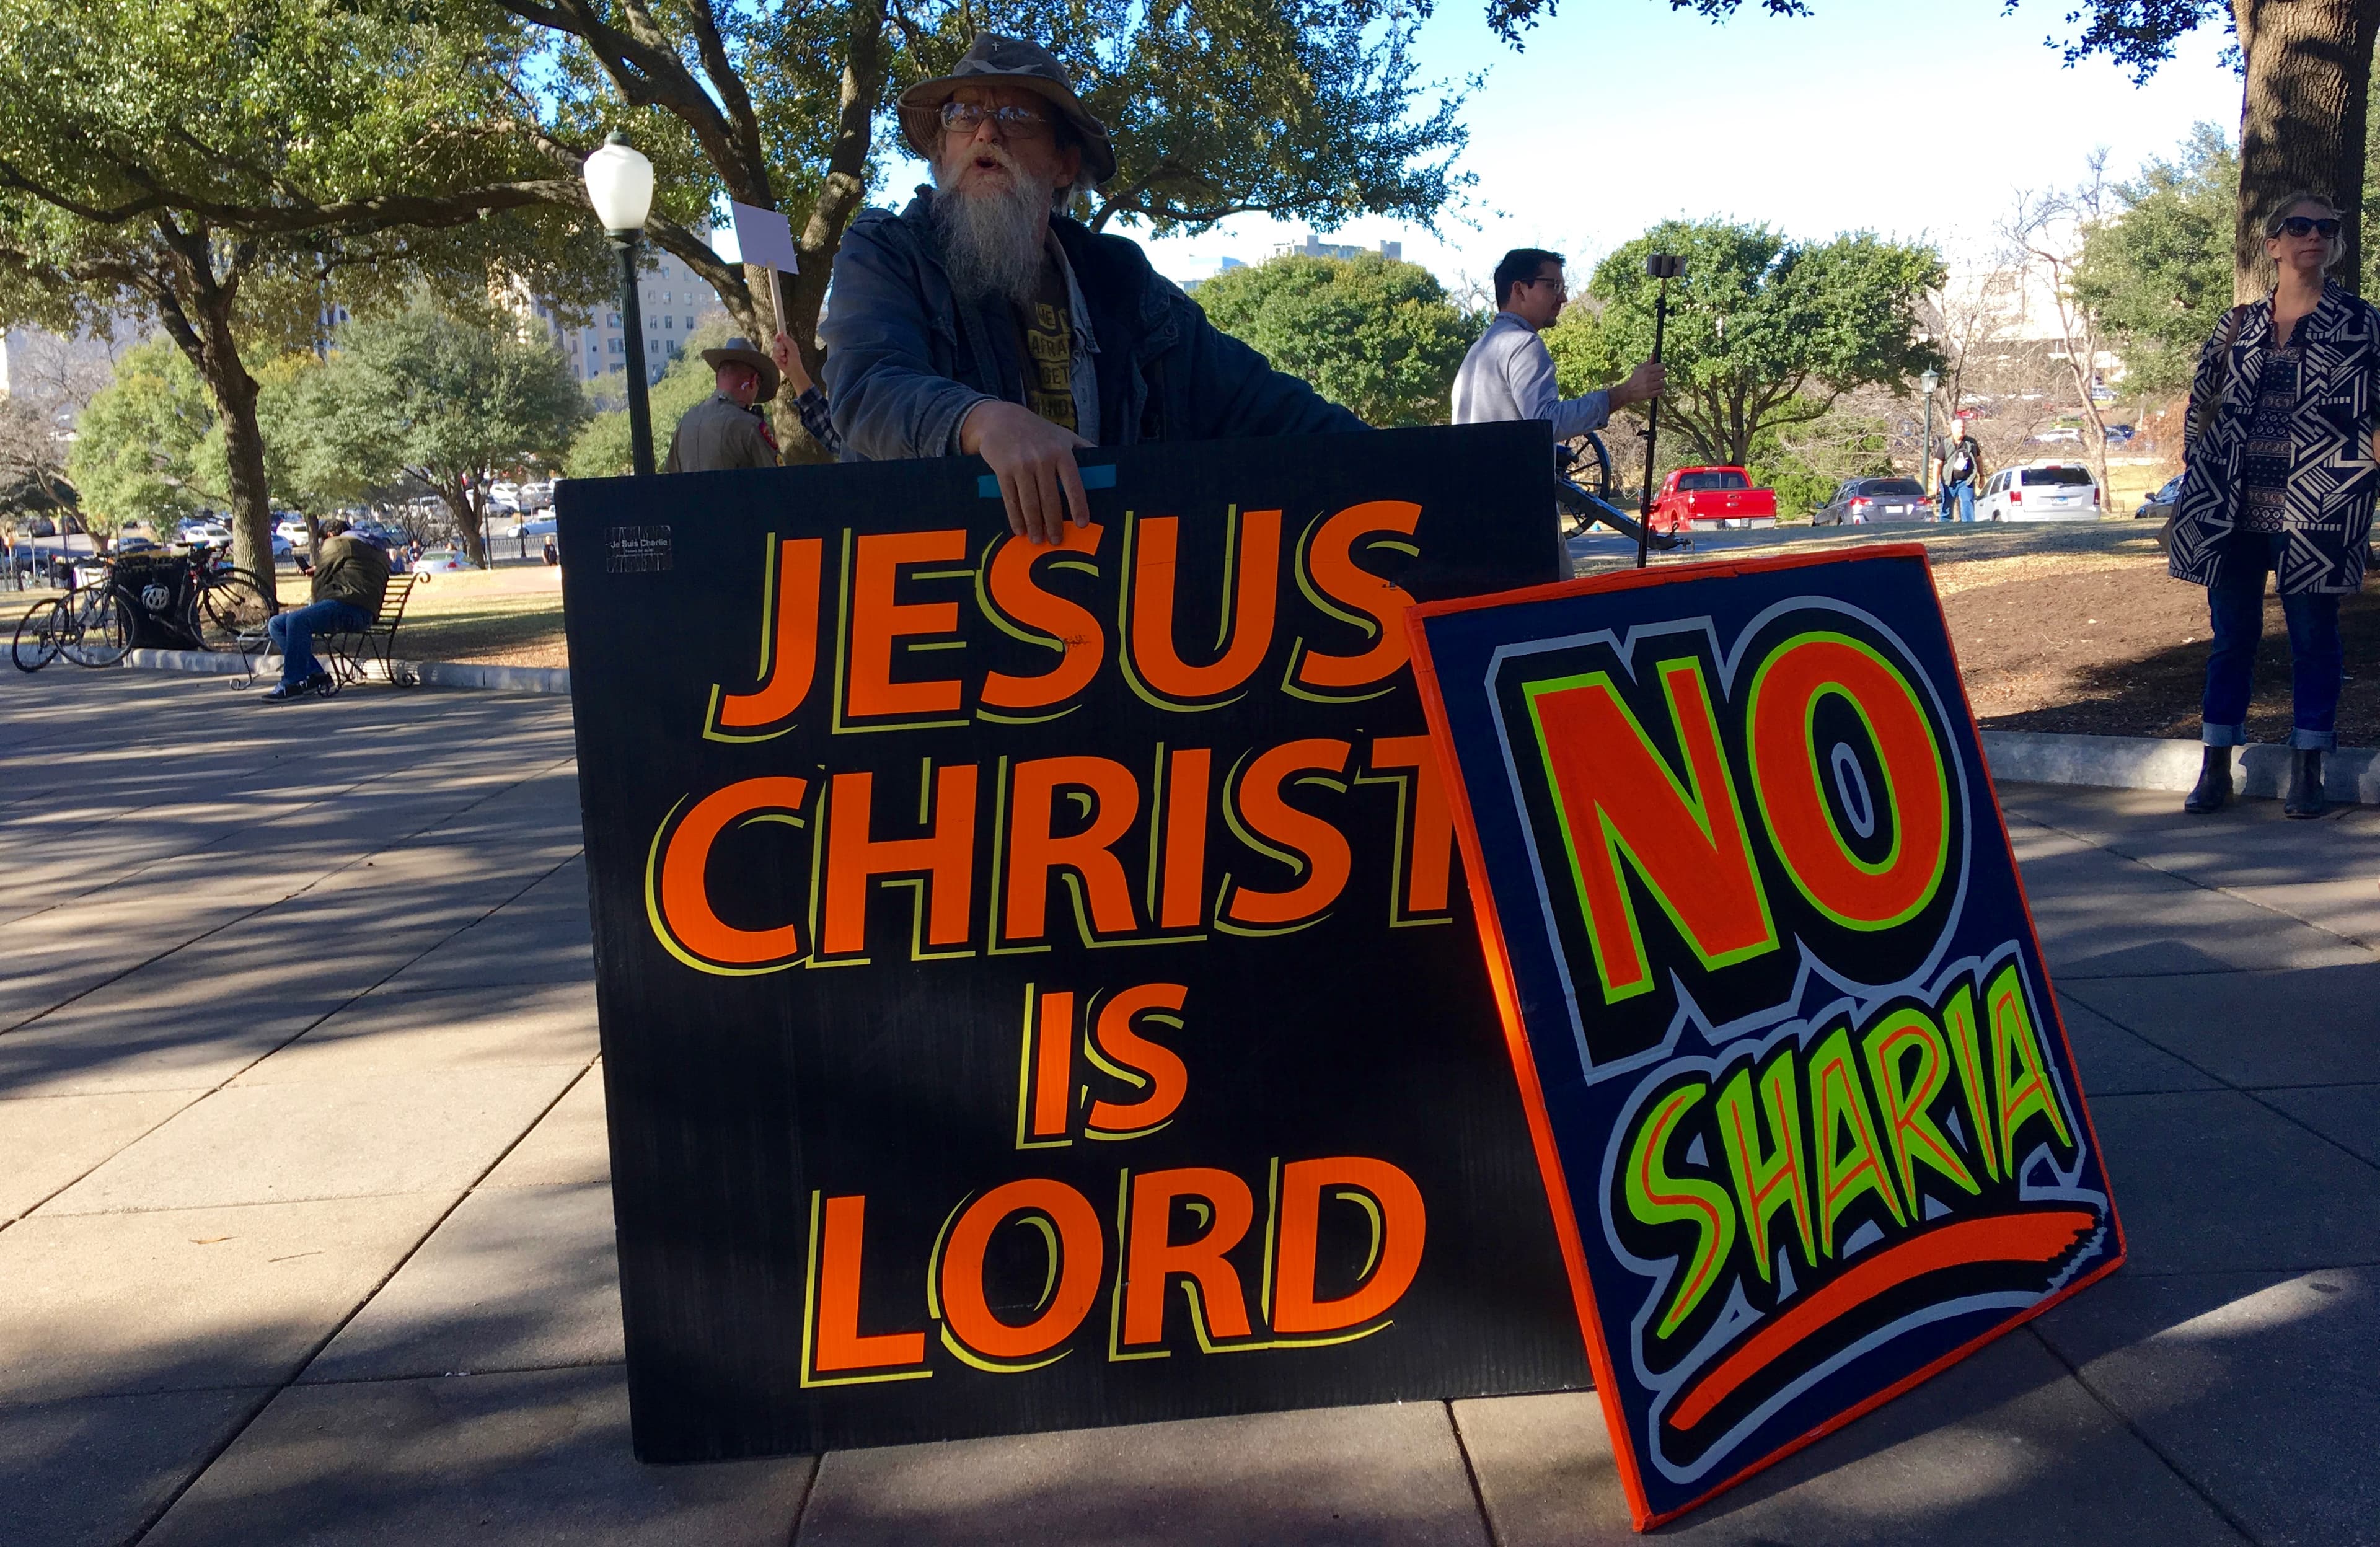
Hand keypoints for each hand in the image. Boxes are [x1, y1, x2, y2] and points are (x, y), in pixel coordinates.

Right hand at [772, 332, 813, 395]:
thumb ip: (786, 341)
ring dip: (779, 355)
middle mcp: (783, 346)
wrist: (792, 371)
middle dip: (779, 348)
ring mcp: (779, 352)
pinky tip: (782, 361)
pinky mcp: (776, 357)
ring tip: (784, 358)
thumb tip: (782, 333)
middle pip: (776, 342)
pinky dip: (778, 359)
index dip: (779, 336)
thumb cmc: (795, 362)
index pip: (782, 336)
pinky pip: (773, 355)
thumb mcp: (792, 350)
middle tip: (784, 352)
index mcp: (788, 343)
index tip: (778, 337)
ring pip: (774, 349)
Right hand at [959, 401, 1092, 543]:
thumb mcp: (1063, 434)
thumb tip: (1106, 464)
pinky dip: (1015, 517)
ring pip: (1030, 503)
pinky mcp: (1003, 470)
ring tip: (1038, 540)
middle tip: (1056, 540)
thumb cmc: (1038, 431)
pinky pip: (1011, 499)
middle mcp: (1042, 459)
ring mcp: (1021, 465)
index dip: (1078, 506)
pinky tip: (1020, 529)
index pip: (1074, 484)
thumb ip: (1083, 448)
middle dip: (1053, 524)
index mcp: (1061, 452)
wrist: (1001, 418)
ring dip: (1035, 525)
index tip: (1082, 524)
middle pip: (1050, 499)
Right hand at [1609, 358, 1665, 408]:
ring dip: (1660, 383)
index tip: (1660, 369)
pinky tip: (1654, 389)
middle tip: (1658, 377)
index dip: (1662, 367)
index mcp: (1646, 370)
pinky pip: (1661, 391)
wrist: (1628, 391)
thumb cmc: (1635, 378)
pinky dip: (1658, 390)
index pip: (1662, 366)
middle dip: (1662, 375)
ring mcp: (1649, 386)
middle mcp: (1648, 377)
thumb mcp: (1640, 368)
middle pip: (1664, 374)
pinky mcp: (1650, 394)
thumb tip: (1655, 353)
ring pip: (1663, 383)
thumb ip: (1649, 362)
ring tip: (1656, 384)